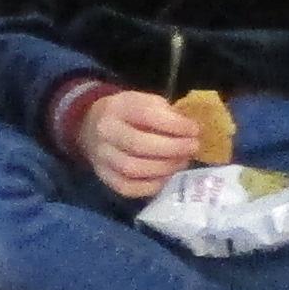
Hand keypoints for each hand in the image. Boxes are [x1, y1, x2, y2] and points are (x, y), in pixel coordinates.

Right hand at [77, 88, 207, 203]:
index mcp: (119, 107)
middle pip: (139, 145)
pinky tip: (166, 177)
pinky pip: (128, 187)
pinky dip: (151, 186)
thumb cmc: (129, 113)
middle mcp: (106, 131)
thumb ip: (167, 113)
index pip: (147, 114)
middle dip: (173, 149)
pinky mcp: (104, 176)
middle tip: (193, 148)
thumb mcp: (146, 102)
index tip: (195, 130)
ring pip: (133, 169)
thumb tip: (191, 131)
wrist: (93, 126)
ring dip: (164, 168)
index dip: (175, 125)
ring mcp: (102, 156)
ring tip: (181, 162)